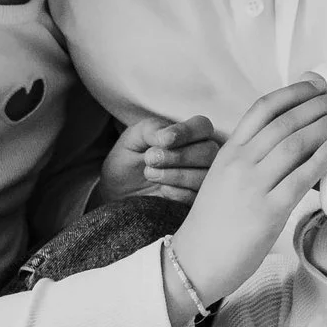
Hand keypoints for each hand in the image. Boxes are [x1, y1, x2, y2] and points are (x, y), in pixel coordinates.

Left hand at [98, 109, 221, 204]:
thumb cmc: (129, 157)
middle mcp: (200, 154)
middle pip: (208, 151)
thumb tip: (169, 137)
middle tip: (150, 159)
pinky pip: (196, 196)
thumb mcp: (134, 137)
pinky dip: (177, 193)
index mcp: (189, 133)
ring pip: (204, 175)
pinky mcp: (194, 200)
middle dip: (179, 156)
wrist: (117, 189)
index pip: (202, 126)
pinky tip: (161, 190)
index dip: (186, 133)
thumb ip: (153, 129)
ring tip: (150, 174)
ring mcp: (200, 177)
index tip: (164, 141)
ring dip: (176, 175)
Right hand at [170, 79, 326, 302]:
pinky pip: (300, 178)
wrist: (194, 262)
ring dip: (326, 126)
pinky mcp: (267, 212)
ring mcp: (252, 187)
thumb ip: (250, 156)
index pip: (263, 108)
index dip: (294, 92)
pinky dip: (322, 158)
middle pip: (284, 121)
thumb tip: (287, 133)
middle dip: (319, 104)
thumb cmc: (215, 222)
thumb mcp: (225, 177)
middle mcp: (239, 163)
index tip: (318, 85)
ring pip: (294, 143)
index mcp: (229, 151)